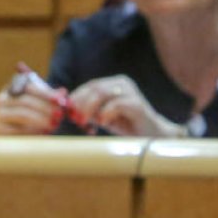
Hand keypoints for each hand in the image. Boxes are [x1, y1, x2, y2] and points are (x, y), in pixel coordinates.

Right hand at [0, 79, 61, 134]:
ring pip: (22, 115)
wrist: (23, 128)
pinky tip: (44, 132)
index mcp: (12, 86)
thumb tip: (63, 93)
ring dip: (41, 120)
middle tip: (60, 115)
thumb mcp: (44, 102)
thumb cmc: (36, 111)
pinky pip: (18, 130)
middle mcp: (1, 99)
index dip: (45, 94)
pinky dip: (33, 131)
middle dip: (45, 108)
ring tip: (54, 124)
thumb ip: (53, 97)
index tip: (60, 100)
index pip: (29, 87)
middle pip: (25, 101)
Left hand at [68, 75, 185, 136]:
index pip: (90, 85)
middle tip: (75, 119)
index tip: (67, 112)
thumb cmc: (124, 124)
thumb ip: (87, 111)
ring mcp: (131, 92)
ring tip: (84, 122)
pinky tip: (101, 124)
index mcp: (114, 83)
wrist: (150, 134)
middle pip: (94, 87)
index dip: (76, 97)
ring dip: (88, 108)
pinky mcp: (137, 104)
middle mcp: (122, 83)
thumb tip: (67, 109)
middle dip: (80, 104)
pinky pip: (116, 104)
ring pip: (102, 93)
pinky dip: (104, 114)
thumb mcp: (100, 116)